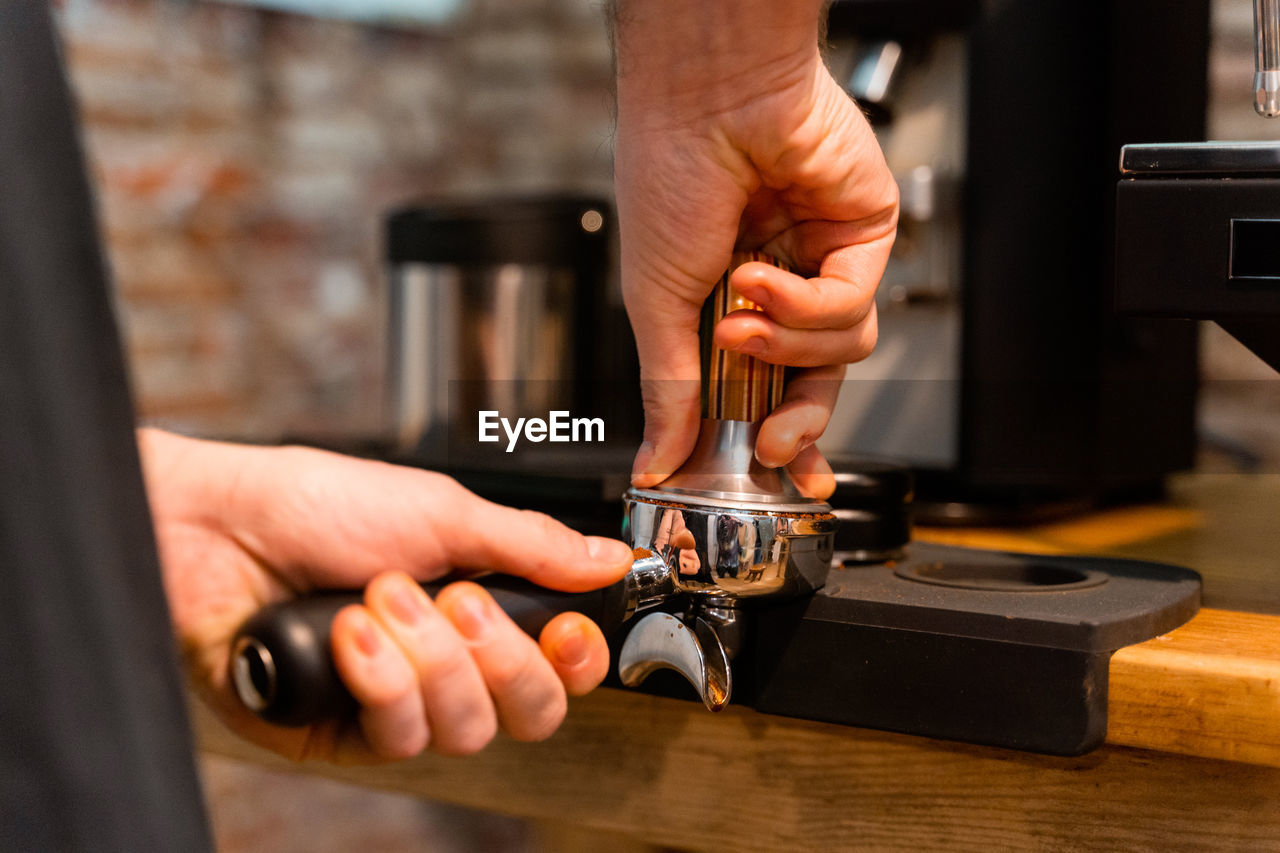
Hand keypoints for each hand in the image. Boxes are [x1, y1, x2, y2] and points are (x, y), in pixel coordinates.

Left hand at [138, 429, 632, 763]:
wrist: (218, 527)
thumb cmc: (319, 505)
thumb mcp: (445, 512)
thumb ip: (534, 546)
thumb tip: (610, 559)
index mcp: (478, 612)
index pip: (558, 669)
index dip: (575, 662)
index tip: (567, 630)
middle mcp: (445, 665)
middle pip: (528, 714)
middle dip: (499, 656)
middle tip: (455, 600)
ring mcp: (395, 703)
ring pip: (466, 730)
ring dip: (427, 656)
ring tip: (379, 597)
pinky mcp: (342, 735)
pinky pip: (399, 738)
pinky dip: (380, 678)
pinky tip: (349, 632)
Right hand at [612, 0, 898, 498]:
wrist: (703, 100)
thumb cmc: (666, 180)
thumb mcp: (655, 306)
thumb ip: (669, 391)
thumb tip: (656, 462)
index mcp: (731, 302)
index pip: (765, 386)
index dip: (774, 436)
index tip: (773, 477)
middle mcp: (784, 285)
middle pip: (816, 378)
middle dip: (797, 417)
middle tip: (771, 443)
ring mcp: (825, 259)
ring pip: (840, 349)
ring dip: (786, 343)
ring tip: (740, 310)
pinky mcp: (864, 233)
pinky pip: (852, 304)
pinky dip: (806, 303)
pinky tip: (764, 275)